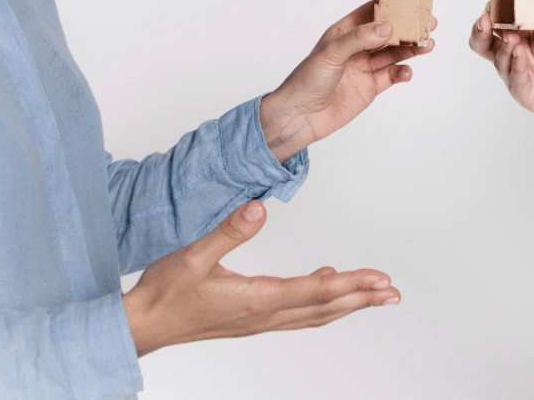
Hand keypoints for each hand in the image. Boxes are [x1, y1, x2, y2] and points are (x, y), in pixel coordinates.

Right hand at [122, 200, 400, 356]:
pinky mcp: (250, 318)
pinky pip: (296, 312)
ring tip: (374, 294)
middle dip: (363, 298)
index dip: (352, 285)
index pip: (316, 292)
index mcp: (256, 300)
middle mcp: (264, 315)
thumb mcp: (192, 256)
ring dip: (348, 303)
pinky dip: (320, 301)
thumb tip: (260, 208)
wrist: (139, 326)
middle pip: (325, 308)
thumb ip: (228, 231)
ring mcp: (258, 320)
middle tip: (393, 292)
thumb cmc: (164, 294)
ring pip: (314, 313)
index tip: (379, 279)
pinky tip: (327, 283)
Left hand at [261, 0, 436, 161]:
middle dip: (407, 28)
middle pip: (387, 33)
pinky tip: (407, 72)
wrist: (300, 116)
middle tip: (428, 24)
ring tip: (427, 45)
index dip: (391, 6)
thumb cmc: (306, 80)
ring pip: (393, 53)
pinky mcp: (370, 87)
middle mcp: (356, 48)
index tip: (411, 1)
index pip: (371, 13)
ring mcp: (364, 67)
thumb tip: (387, 27)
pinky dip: (402, 72)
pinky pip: (391, 76)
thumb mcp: (332, 53)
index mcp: (344, 32)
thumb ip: (360, 39)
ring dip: (410, 49)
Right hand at [468, 5, 533, 131]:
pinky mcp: (528, 95)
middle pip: (485, 43)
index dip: (493, 11)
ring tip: (510, 36)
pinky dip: (516, 67)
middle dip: (481, 30)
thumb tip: (527, 7)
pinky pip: (516, 81)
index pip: (499, 20)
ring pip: (498, 61)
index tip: (494, 2)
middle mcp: (518, 53)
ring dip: (502, 47)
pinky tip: (518, 54)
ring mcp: (520, 74)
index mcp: (525, 34)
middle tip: (485, 20)